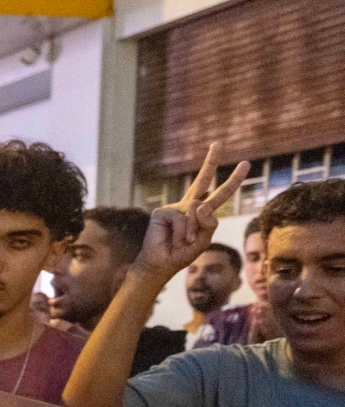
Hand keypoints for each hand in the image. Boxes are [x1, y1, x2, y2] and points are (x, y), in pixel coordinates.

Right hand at [135, 144, 247, 281]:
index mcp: (202, 213)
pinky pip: (182, 218)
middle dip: (211, 161)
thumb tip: (200, 205)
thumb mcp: (204, 240)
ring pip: (196, 210)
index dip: (233, 181)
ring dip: (193, 231)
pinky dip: (182, 232)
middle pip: (202, 180)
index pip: (220, 194)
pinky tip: (174, 240)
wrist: (161, 264)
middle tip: (219, 143)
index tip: (244, 164)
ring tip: (184, 243)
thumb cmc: (182, 254)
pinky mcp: (163, 211)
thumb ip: (209, 223)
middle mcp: (189, 206)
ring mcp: (175, 207)